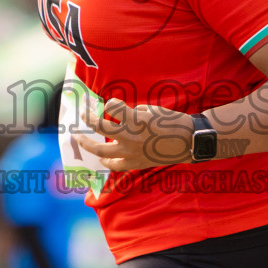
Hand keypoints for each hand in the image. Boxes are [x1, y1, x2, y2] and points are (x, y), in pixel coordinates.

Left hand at [77, 100, 193, 170]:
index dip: (110, 103)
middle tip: (82, 112)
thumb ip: (132, 112)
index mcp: (136, 119)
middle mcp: (130, 136)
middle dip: (87, 118)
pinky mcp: (135, 164)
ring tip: (79, 137)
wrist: (189, 142)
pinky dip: (105, 161)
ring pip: (100, 150)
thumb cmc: (173, 122)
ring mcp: (131, 152)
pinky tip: (102, 157)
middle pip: (99, 126)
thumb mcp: (152, 109)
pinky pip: (114, 165)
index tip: (112, 104)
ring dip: (86, 143)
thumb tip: (118, 113)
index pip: (111, 106)